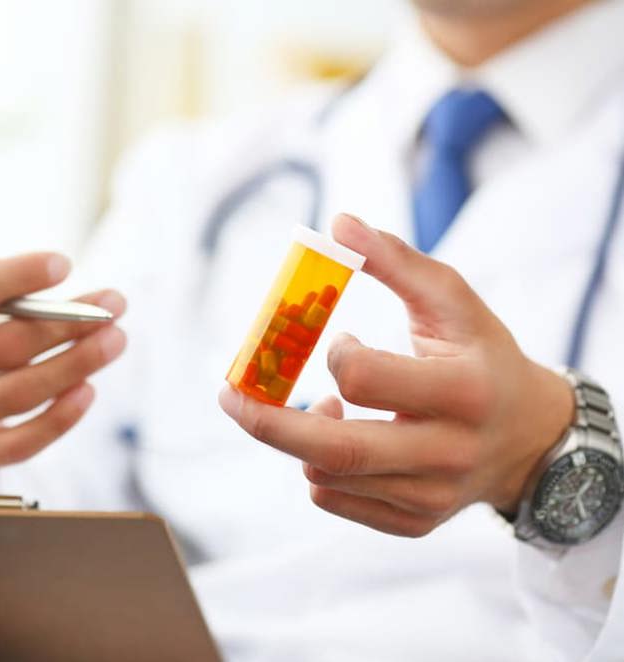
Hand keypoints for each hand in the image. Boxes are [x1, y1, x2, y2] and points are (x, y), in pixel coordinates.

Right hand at [0, 202, 126, 487]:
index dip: (17, 274)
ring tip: (116, 339)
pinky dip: (58, 419)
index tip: (66, 264)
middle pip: (1, 343)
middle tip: (115, 303)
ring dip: (76, 364)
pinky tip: (90, 390)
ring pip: (16, 393)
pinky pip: (16, 445)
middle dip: (66, 320)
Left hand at [219, 213, 573, 536]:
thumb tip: (337, 223)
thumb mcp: (453, 302)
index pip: (364, 378)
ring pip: (327, 477)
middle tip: (228, 394)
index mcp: (464, 391)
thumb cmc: (483, 355)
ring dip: (300, 439)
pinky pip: (335, 501)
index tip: (339, 339)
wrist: (532, 437)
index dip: (335, 354)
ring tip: (325, 409)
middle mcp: (449, 453)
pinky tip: (343, 438)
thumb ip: (397, 261)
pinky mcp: (414, 523)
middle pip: (336, 451)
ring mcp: (431, 496)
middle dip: (268, 422)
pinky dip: (318, 469)